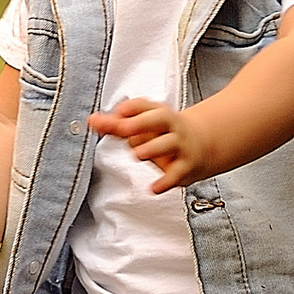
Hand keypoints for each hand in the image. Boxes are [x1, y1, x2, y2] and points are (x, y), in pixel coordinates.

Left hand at [89, 96, 216, 194]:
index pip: (144, 105)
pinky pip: (177, 173)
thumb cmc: (164, 135)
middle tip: (123, 129)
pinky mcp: (185, 166)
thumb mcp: (142, 127)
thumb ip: (115, 125)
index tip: (117, 112)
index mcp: (158, 113)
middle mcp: (171, 126)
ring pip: (169, 144)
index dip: (131, 108)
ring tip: (137, 154)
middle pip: (159, 118)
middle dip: (141, 123)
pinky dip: (166, 181)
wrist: (201, 146)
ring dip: (152, 148)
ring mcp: (180, 145)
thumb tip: (91, 120)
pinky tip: (154, 188)